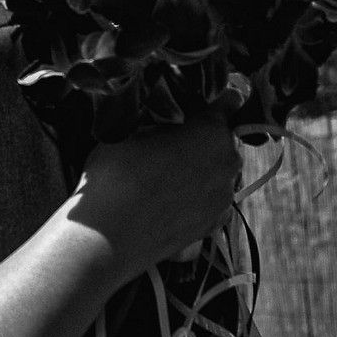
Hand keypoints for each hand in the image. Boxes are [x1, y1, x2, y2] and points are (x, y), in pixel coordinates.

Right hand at [69, 113, 239, 286]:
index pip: (227, 101)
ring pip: (216, 172)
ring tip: (163, 179)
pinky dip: (196, 198)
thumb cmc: (115, 176)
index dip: (215, 99)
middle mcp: (228, 161)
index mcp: (211, 130)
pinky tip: (168, 201)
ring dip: (198, 171)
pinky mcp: (213, 224)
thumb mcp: (129, 131)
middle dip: (201, 140)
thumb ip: (158, 122)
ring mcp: (223, 196)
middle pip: (220, 140)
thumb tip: (165, 121)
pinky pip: (210, 201)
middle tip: (168, 144)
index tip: (204, 101)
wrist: (108, 236)